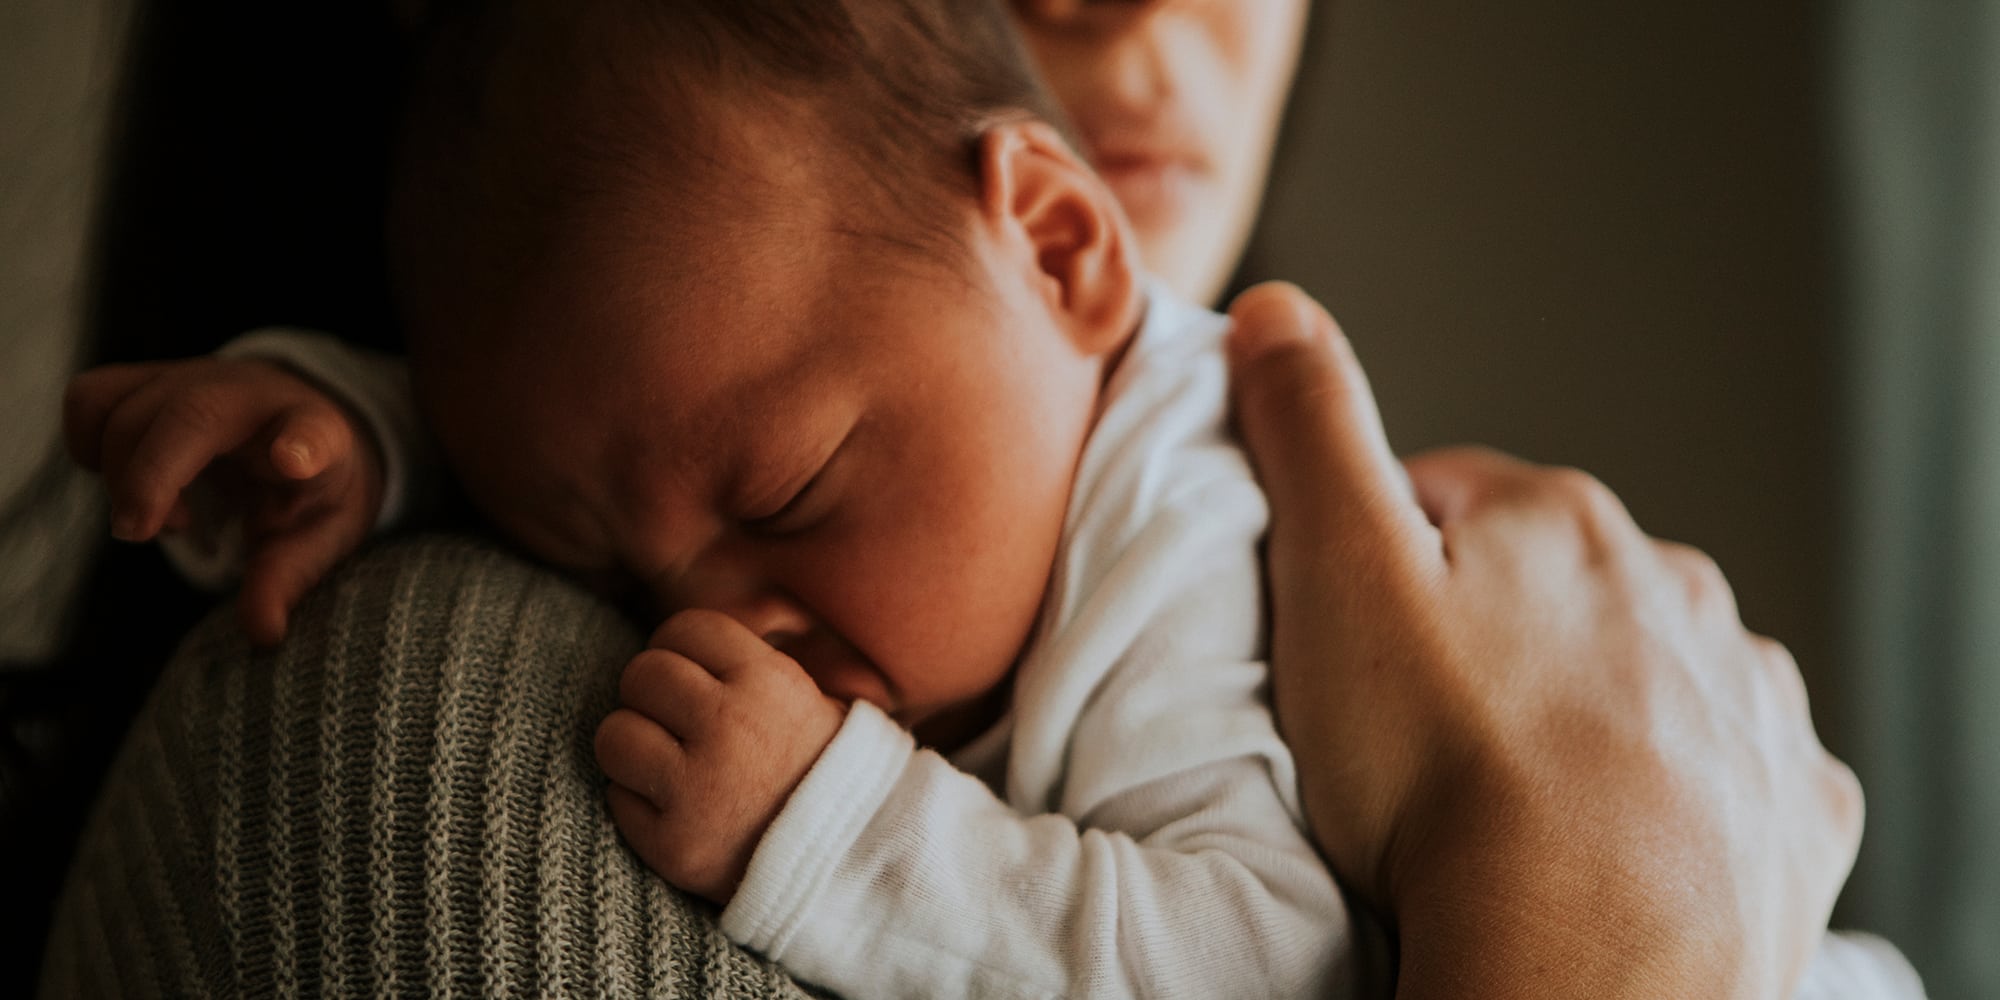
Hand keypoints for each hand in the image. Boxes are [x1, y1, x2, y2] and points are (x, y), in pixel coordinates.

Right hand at [63, 358, 385, 645]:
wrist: (296, 425)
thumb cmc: (308, 486)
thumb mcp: (317, 535)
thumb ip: (287, 579)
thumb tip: (262, 633)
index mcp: (315, 433)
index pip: (316, 431)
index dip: (304, 445)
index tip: (294, 462)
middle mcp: (251, 397)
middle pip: (190, 414)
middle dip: (152, 475)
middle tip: (143, 534)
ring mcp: (194, 380)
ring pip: (127, 408)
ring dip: (121, 472)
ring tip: (165, 517)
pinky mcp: (147, 381)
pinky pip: (91, 399)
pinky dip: (88, 444)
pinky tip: (124, 481)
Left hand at [594, 609, 845, 902]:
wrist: (853, 863)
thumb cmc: (825, 773)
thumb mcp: (812, 699)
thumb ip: (750, 666)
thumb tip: (684, 643)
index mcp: (768, 681)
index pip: (685, 629)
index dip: (680, 650)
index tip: (689, 675)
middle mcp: (730, 726)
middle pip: (642, 674)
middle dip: (651, 695)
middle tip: (672, 722)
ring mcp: (698, 789)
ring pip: (614, 735)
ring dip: (632, 747)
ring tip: (664, 763)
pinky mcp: (674, 845)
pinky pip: (617, 799)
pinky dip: (637, 804)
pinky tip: (674, 809)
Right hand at [1224, 283, 1862, 998]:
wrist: (1586, 951)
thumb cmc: (1444, 769)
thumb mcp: (1335, 571)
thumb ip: (1307, 429)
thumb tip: (1276, 308)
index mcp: (1560, 520)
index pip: (1445, 497)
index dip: (1378, 562)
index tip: (1345, 639)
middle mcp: (1673, 586)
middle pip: (1550, 583)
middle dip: (1488, 630)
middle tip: (1416, 726)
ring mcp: (1744, 696)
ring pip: (1642, 669)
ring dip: (1582, 704)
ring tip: (1507, 790)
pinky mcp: (1787, 803)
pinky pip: (1723, 767)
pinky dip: (1670, 787)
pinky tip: (1611, 833)